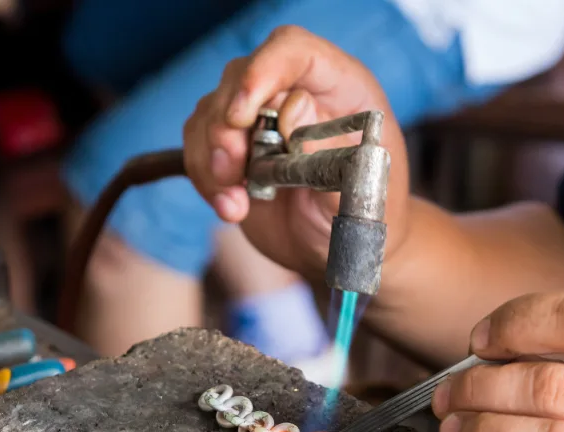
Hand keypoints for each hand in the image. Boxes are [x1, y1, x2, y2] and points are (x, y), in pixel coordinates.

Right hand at [183, 26, 409, 283]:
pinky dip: (206, 180)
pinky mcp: (234, 152)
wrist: (343, 249)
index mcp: (338, 89)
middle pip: (239, 79)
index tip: (244, 113)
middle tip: (230, 170)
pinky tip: (231, 209)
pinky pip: (200, 148)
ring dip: (211, 159)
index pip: (294, 51)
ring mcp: (259, 123)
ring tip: (234, 205)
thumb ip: (329, 153)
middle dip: (225, 125)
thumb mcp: (357, 191)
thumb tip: (291, 111)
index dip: (264, 71)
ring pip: (211, 113)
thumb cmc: (363, 217)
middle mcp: (293, 95)